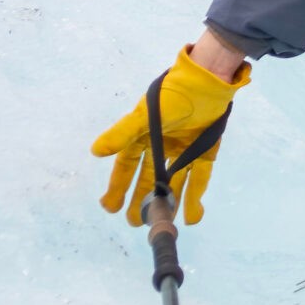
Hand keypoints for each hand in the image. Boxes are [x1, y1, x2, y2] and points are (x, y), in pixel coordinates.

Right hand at [91, 46, 249, 225]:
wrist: (209, 81)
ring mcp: (185, 150)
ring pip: (174, 182)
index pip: (127, 166)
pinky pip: (198, 178)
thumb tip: (96, 151)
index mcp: (144, 136)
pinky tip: (191, 217)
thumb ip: (123, 133)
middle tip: (135, 222)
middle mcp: (163, 146)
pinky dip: (195, 197)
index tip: (110, 207)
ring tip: (161, 223)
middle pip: (149, 178)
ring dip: (168, 202)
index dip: (118, 186)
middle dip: (141, 199)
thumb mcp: (144, 115)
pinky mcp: (205, 152)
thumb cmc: (173, 94)